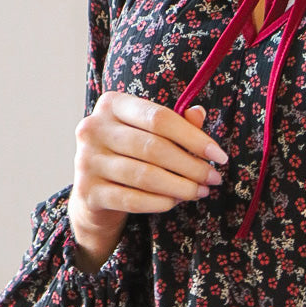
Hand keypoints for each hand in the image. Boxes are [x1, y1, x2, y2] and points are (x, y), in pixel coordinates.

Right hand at [69, 92, 227, 270]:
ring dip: (180, 187)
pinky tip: (175, 202)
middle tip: (213, 179)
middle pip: (154, 148)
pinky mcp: (87, 191)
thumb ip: (176, 123)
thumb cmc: (131, 154)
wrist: (95, 191)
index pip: (159, 118)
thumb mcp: (151, 132)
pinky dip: (160, 202)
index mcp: (112, 104)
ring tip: (200, 192)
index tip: (219, 157)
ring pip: (145, 176)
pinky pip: (132, 199)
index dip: (194, 138)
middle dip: (191, 166)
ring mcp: (86, 160)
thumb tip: (199, 113)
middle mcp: (93, 128)